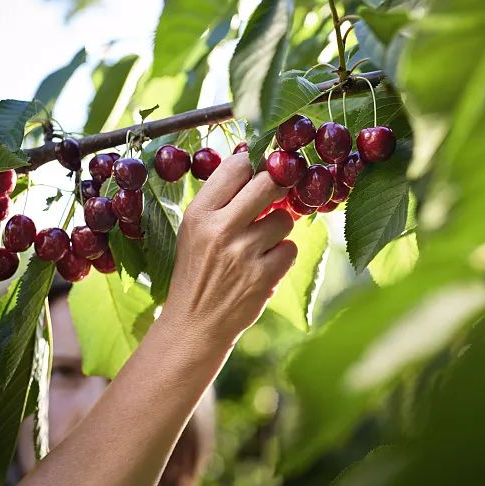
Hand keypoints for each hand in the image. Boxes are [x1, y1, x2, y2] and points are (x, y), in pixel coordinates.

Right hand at [162, 153, 297, 347]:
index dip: (254, 167)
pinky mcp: (263, 277)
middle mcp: (219, 230)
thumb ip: (220, 199)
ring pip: (284, 218)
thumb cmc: (197, 270)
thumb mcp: (194, 230)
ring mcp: (242, 254)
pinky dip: (282, 256)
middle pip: (268, 184)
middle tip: (271, 199)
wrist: (194, 324)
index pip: (236, 168)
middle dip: (275, 189)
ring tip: (260, 244)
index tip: (258, 173)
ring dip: (278, 229)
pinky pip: (290, 248)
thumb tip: (253, 161)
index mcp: (199, 214)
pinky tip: (264, 266)